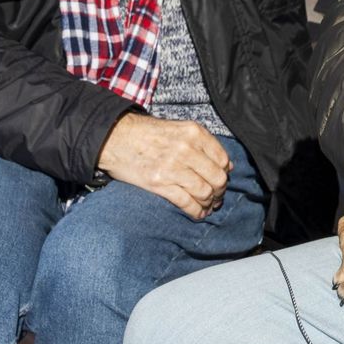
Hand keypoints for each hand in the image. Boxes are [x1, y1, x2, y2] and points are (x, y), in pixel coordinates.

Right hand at [97, 115, 230, 219]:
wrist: (116, 137)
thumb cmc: (148, 133)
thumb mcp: (179, 129)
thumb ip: (203, 143)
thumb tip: (228, 165)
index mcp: (194, 133)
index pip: (222, 159)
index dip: (225, 173)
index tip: (222, 180)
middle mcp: (187, 149)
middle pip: (217, 178)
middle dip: (220, 191)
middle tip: (217, 197)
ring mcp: (173, 167)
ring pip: (204, 192)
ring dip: (209, 203)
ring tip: (208, 207)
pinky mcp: (159, 183)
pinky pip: (186, 202)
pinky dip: (195, 211)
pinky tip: (198, 214)